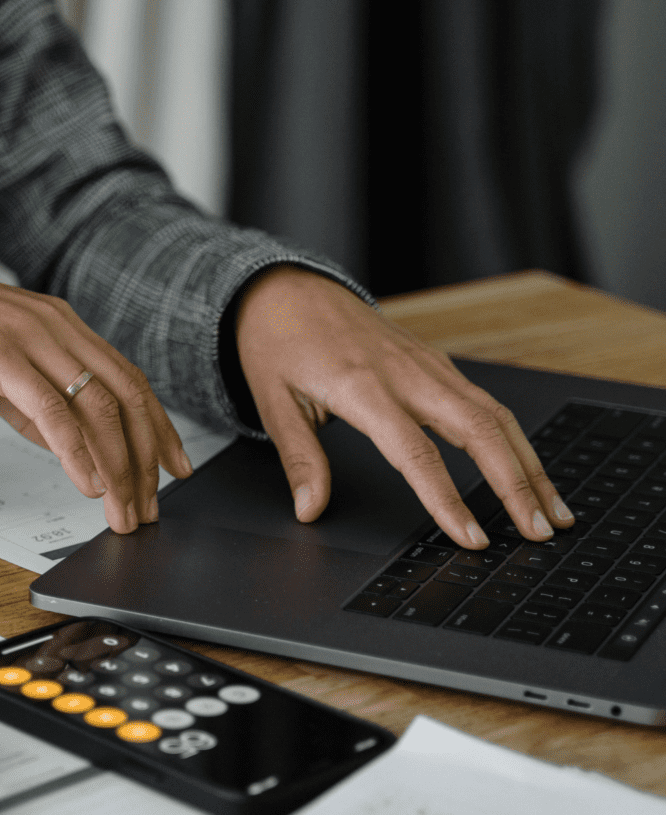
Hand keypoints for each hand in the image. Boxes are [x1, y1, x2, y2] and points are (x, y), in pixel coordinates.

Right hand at [0, 254, 191, 532]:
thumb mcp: (5, 371)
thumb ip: (40, 405)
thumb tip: (73, 450)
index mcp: (66, 327)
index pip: (130, 379)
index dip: (159, 426)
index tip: (176, 467)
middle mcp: (59, 327)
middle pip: (125, 395)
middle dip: (146, 456)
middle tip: (152, 505)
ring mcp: (32, 337)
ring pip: (97, 405)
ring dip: (118, 465)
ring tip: (122, 508)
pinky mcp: (0, 354)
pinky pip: (51, 409)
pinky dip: (76, 451)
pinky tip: (87, 482)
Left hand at [234, 266, 573, 548]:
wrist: (288, 288)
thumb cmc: (278, 342)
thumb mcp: (274, 402)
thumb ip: (299, 459)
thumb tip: (309, 510)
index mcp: (362, 387)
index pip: (416, 453)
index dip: (447, 500)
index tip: (472, 539)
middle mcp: (405, 373)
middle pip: (479, 430)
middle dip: (517, 484)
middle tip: (539, 532)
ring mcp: (425, 363)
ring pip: (493, 414)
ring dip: (529, 463)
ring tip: (553, 510)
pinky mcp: (433, 360)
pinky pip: (484, 400)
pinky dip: (513, 437)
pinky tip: (526, 465)